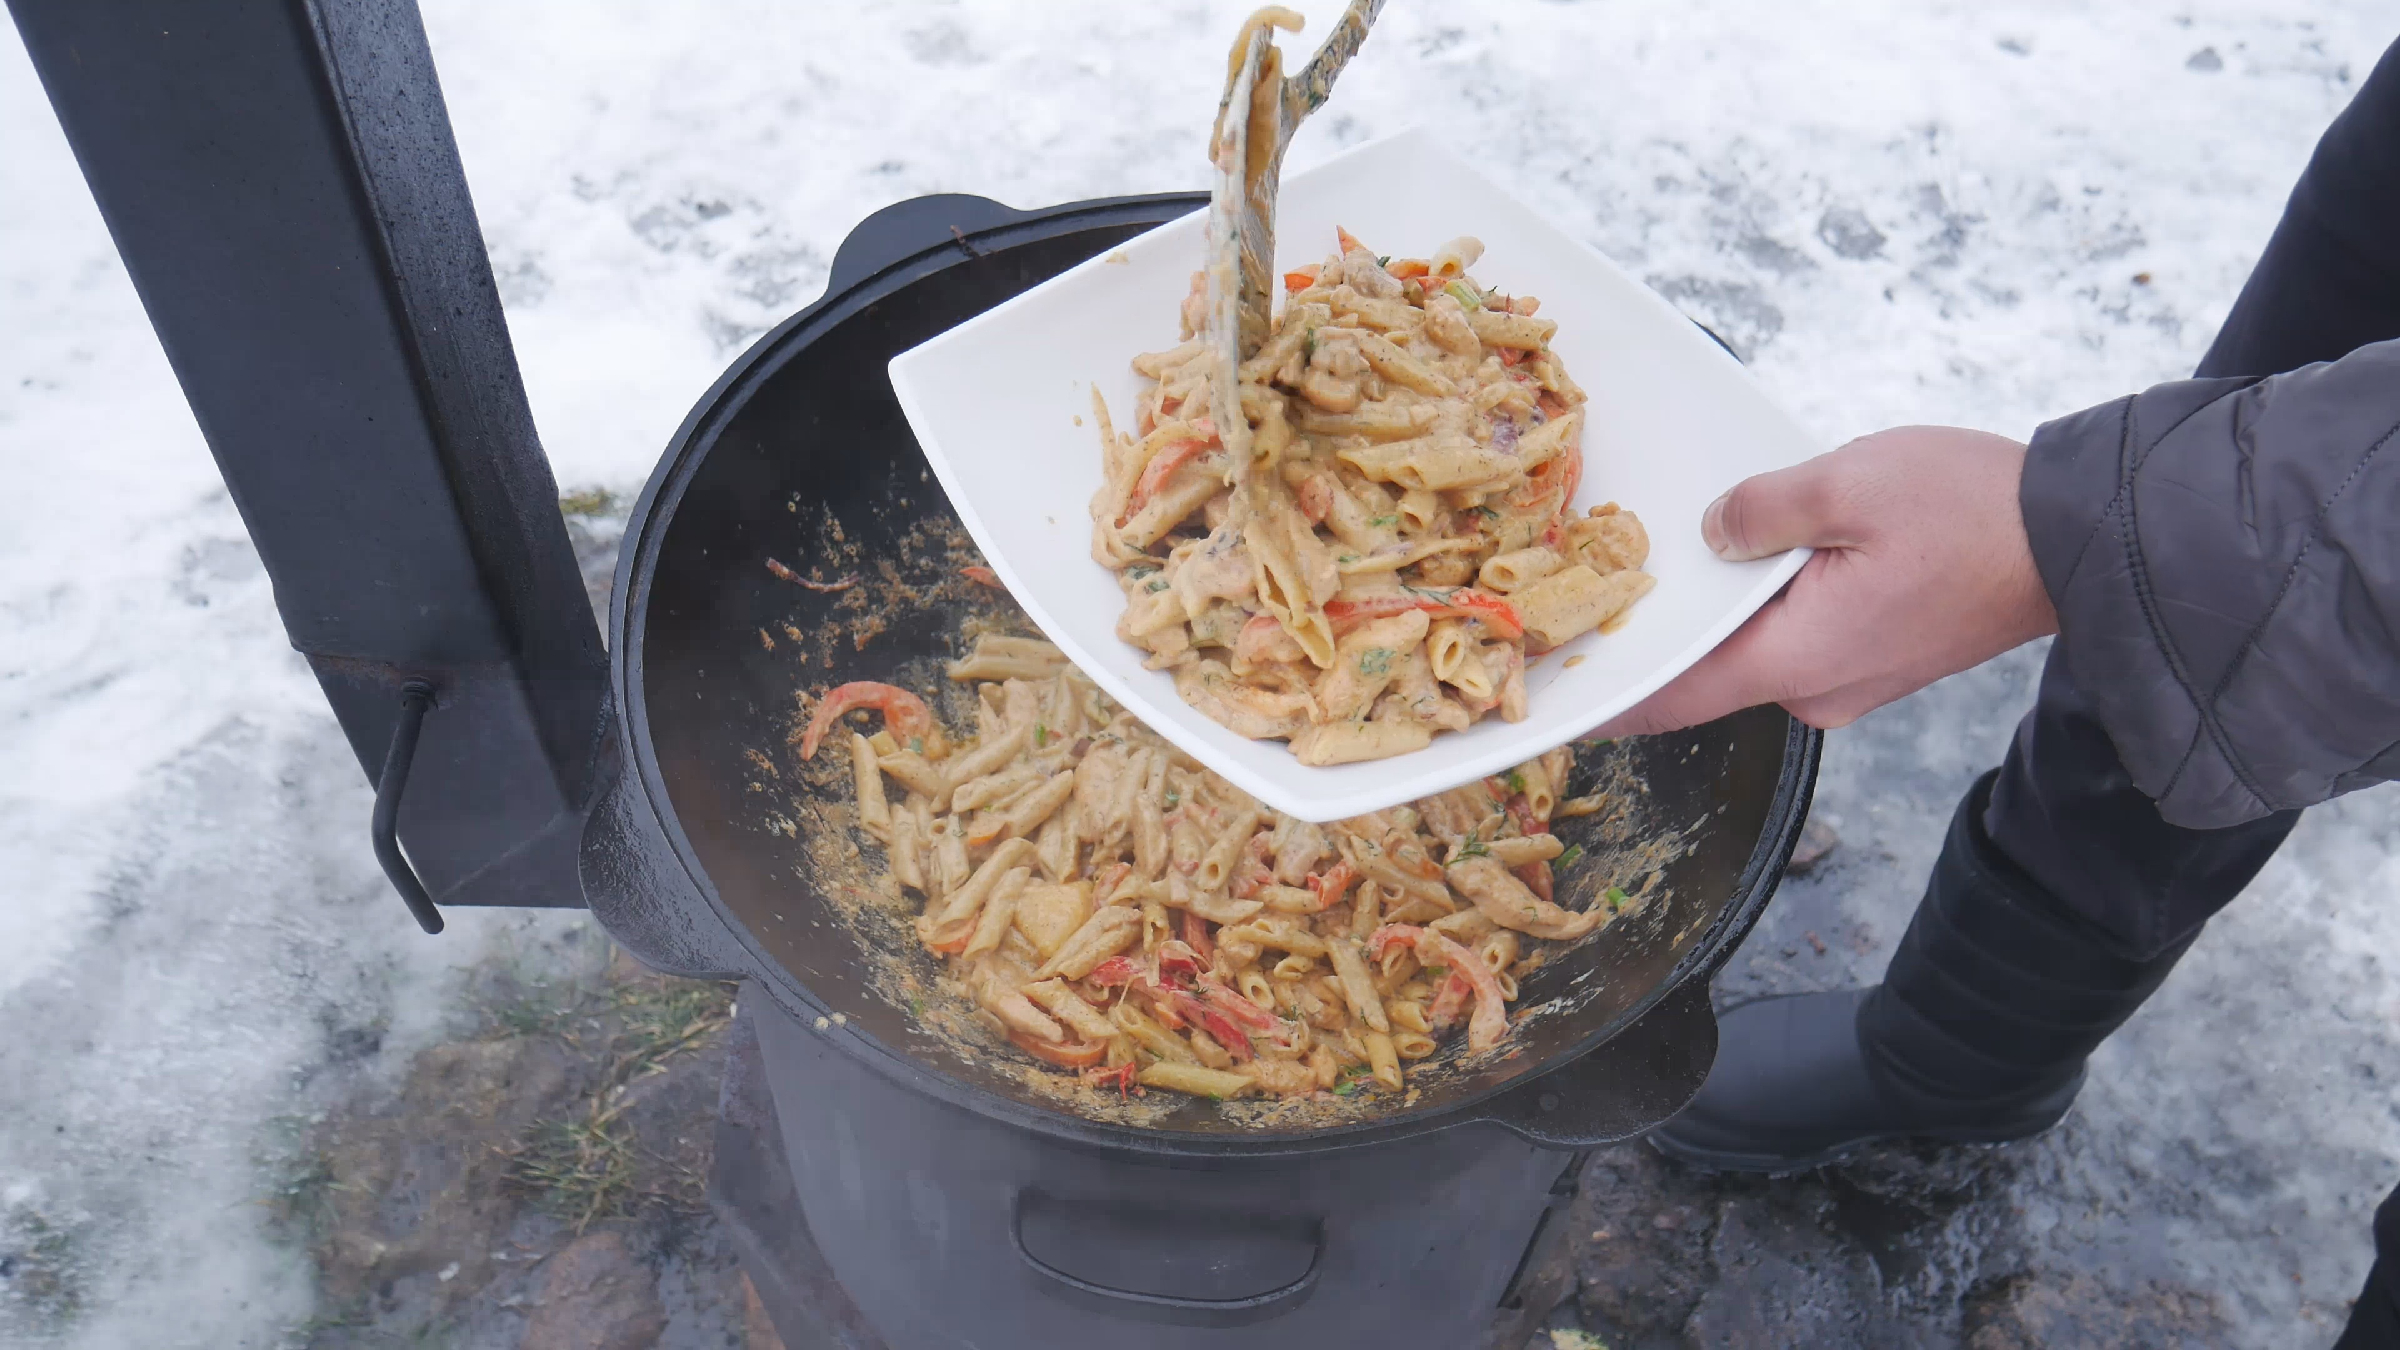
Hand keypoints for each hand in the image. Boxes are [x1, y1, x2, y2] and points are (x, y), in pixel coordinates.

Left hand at [1593, 425, 2056, 736]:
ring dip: (1728, 608)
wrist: (2086, 540)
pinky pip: (1803, 636)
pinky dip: (1775, 604)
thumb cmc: (1973, 511)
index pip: (1674, 696)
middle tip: (1603, 583)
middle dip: (1666, 629)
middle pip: (1711, 668)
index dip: (1611, 693)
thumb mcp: (1847, 482)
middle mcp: (1818, 690)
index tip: (1557, 692)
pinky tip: (1768, 553)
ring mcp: (1853, 681)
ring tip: (1683, 552)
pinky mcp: (1882, 659)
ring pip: (1759, 648)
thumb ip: (1762, 510)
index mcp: (1796, 660)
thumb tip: (1714, 533)